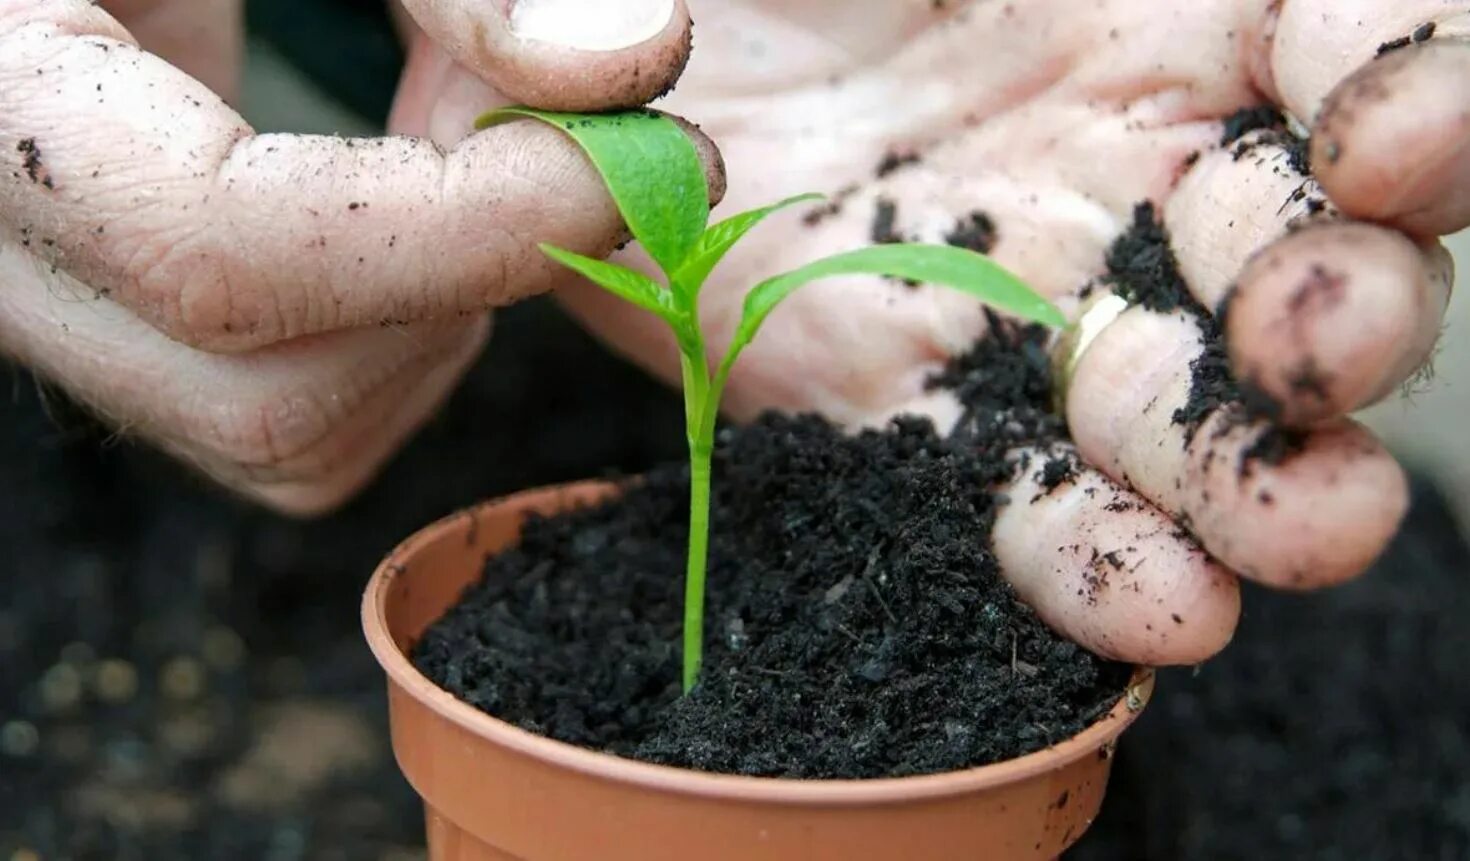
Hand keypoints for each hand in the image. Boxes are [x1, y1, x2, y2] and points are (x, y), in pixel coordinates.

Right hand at [0, 0, 715, 513]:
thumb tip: (638, 57)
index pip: (222, 248)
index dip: (460, 231)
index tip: (633, 161)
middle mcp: (2, 249)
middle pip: (264, 394)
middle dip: (464, 287)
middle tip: (569, 154)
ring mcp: (60, 306)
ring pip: (285, 438)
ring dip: (446, 322)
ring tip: (486, 170)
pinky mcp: (133, 325)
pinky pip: (287, 426)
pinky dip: (407, 349)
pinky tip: (430, 225)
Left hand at [547, 1, 1466, 664]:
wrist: (570, 99)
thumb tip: (635, 51)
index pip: (1351, 29)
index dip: (1410, 81)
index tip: (1375, 138)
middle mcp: (1117, 154)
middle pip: (1306, 247)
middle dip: (1349, 303)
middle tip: (1317, 335)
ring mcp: (1024, 303)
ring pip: (1197, 406)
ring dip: (1265, 471)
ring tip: (1295, 525)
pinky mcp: (913, 417)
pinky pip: (1030, 503)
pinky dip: (1098, 564)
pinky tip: (1156, 608)